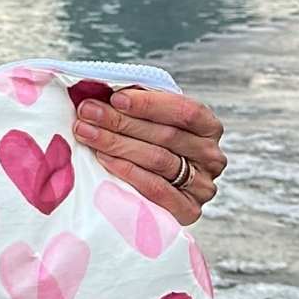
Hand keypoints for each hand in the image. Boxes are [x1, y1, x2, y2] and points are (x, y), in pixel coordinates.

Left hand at [72, 86, 225, 225]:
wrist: (149, 192)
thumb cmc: (146, 143)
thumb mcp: (148, 119)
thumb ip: (136, 104)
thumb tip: (104, 88)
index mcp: (208, 127)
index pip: (185, 111)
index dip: (150, 104)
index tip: (115, 98)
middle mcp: (211, 156)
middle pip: (166, 135)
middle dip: (121, 121)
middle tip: (87, 112)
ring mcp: (202, 185)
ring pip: (158, 159)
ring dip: (117, 143)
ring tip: (86, 132)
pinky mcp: (188, 210)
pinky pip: (156, 189)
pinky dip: (128, 172)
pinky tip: (104, 159)